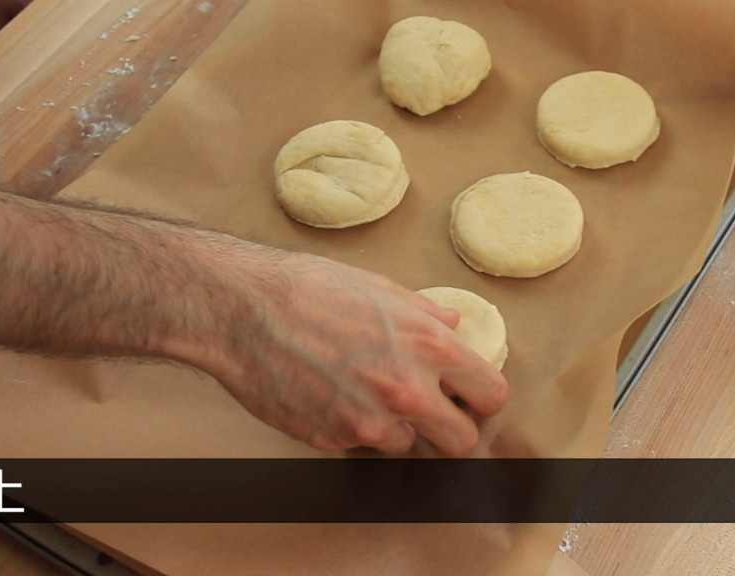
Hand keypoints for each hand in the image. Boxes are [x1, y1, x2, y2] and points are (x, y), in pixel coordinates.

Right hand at [170, 242, 508, 455]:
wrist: (243, 310)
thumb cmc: (307, 288)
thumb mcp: (379, 287)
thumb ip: (425, 313)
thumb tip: (453, 320)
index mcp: (430, 347)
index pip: (491, 395)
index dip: (482, 398)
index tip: (471, 396)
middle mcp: (408, 392)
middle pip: (461, 441)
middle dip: (451, 429)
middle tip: (432, 413)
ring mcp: (369, 423)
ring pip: (406, 447)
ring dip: (394, 429)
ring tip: (362, 392)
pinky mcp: (333, 441)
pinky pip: (358, 445)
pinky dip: (350, 428)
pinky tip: (329, 394)